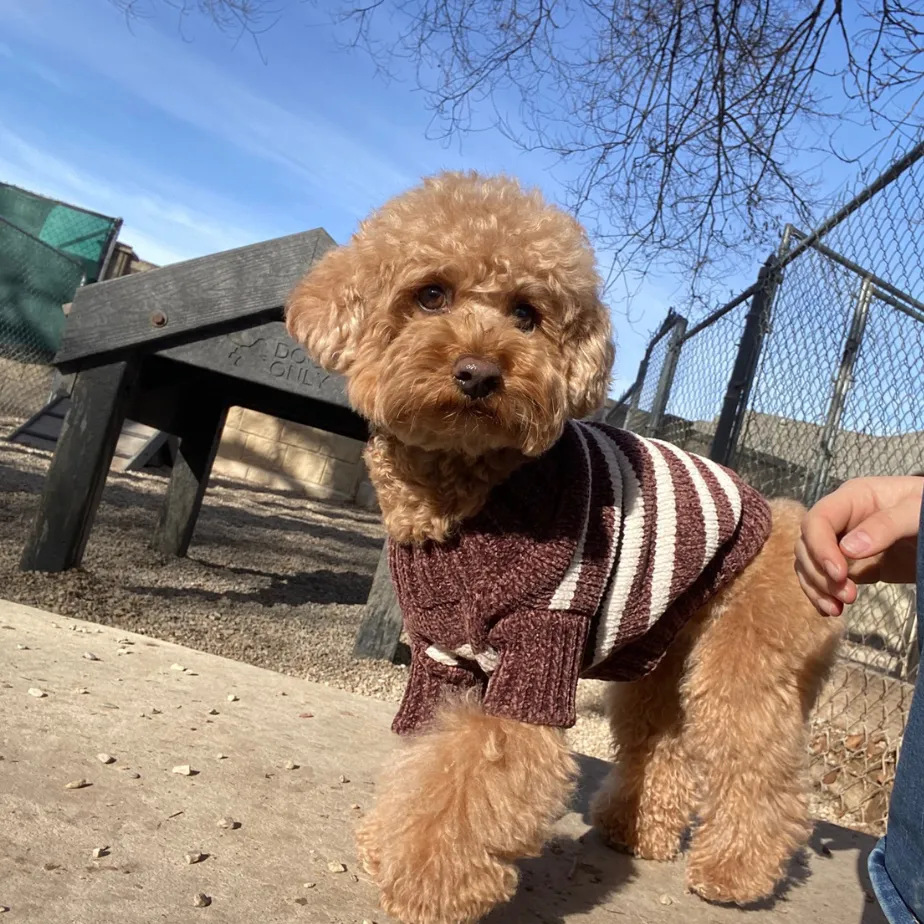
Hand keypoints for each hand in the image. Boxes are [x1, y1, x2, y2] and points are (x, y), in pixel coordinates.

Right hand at [795, 476, 923, 616]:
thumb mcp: (917, 511)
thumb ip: (887, 525)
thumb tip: (849, 550)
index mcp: (852, 499)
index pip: (818, 520)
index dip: (820, 547)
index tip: (839, 574)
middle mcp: (841, 521)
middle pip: (807, 545)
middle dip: (819, 573)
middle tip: (847, 595)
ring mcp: (844, 544)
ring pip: (808, 564)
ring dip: (817, 588)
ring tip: (838, 608)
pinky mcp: (853, 566)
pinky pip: (824, 579)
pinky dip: (821, 595)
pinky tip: (832, 609)